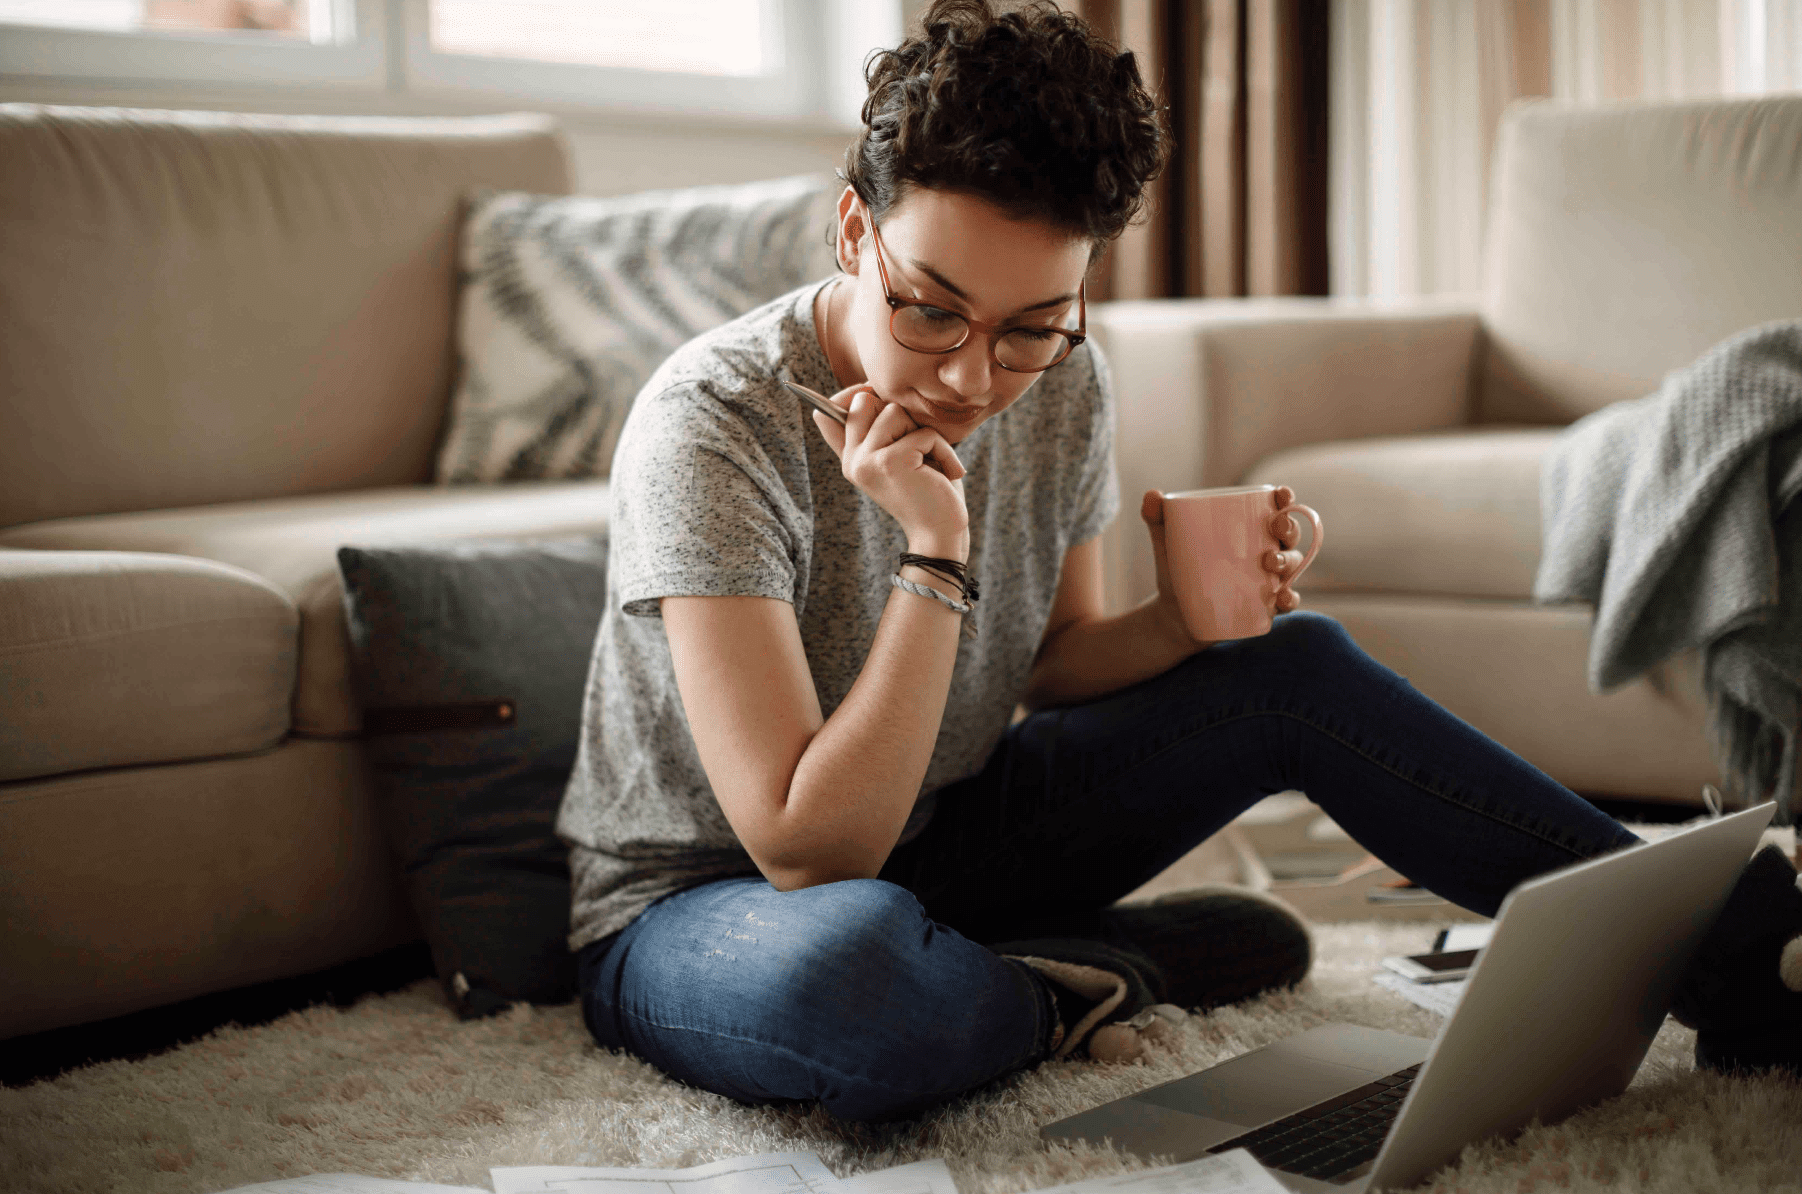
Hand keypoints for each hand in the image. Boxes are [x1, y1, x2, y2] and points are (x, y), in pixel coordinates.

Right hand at [813, 384, 969, 556]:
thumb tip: (846, 398)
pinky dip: (943, 450)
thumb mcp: (897, 456)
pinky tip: (946, 474)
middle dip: (899, 414)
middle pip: (865, 400)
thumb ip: (875, 432)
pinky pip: (923, 433)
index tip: (874, 395)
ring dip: (925, 434)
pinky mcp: (889, 462)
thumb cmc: (927, 490)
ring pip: (895, 412)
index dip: (854, 394)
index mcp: (849, 458)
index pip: (828, 412)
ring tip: (931, 463)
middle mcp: (851, 460)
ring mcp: (866, 461)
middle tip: (916, 446)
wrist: (940, 532)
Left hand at [1140, 486, 1303, 645]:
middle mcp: (1265, 550)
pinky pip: (1286, 601)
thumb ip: (1158, 519)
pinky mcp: (1264, 605)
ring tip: (1271, 562)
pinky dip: (1290, 599)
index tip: (1282, 494)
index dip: (1285, 499)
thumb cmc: (1177, 569)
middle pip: (1289, 535)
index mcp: (1249, 529)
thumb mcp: (1167, 543)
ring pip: (1292, 565)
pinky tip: (1282, 599)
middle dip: (1290, 527)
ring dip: (1289, 561)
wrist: (1171, 613)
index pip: (1274, 509)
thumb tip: (1152, 495)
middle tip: (1276, 528)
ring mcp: (1268, 579)